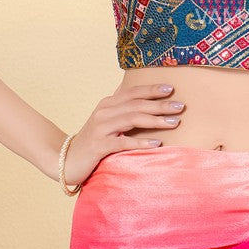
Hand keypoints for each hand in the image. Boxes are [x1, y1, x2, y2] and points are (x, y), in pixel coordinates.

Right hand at [62, 82, 184, 188]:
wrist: (67, 159)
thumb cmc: (93, 140)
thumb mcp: (107, 119)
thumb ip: (121, 105)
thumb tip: (136, 90)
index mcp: (108, 104)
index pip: (133, 92)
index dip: (152, 89)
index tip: (172, 88)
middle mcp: (104, 112)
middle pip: (136, 104)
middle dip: (160, 104)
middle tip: (181, 106)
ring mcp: (101, 129)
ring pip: (132, 119)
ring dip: (155, 120)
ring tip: (175, 122)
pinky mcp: (99, 146)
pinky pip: (123, 143)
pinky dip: (141, 142)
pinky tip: (157, 143)